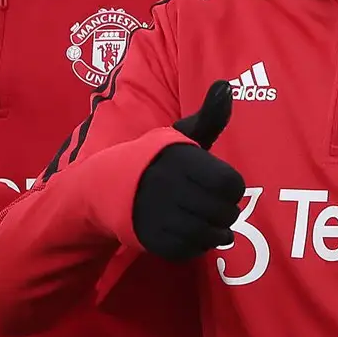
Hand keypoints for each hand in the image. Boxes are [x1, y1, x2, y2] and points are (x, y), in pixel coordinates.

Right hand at [131, 80, 244, 260]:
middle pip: (225, 212)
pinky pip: (191, 250)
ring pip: (210, 235)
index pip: (231, 184)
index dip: (231, 188)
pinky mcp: (153, 240)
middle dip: (225, 212)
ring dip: (215, 233)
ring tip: (208, 224)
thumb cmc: (156, 160)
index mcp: (183, 160)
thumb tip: (226, 86)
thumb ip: (209, 117)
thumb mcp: (179, 135)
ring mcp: (161, 216)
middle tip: (215, 208)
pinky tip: (191, 234)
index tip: (219, 186)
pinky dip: (197, 246)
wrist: (106, 187)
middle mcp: (171, 188)